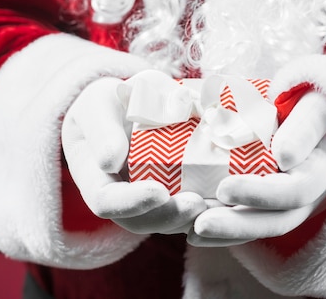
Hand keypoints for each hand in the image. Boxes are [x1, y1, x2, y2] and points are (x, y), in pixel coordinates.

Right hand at [62, 76, 206, 233]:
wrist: (126, 106)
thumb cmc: (108, 103)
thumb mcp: (98, 105)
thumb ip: (102, 129)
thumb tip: (111, 161)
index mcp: (93, 178)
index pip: (105, 201)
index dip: (131, 202)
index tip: (159, 191)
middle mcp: (119, 198)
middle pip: (139, 221)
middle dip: (169, 216)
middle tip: (197, 204)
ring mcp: (147, 201)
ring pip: (168, 222)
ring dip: (193, 219)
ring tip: (220, 205)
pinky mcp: (173, 196)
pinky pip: (189, 211)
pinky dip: (210, 210)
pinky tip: (232, 199)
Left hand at [188, 91, 325, 246]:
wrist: (308, 110)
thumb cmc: (311, 101)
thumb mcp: (316, 104)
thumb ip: (304, 126)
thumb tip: (283, 157)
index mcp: (321, 168)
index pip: (296, 189)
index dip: (261, 193)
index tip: (225, 188)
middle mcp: (308, 194)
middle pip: (277, 220)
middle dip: (237, 223)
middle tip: (201, 222)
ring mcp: (289, 203)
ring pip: (260, 227)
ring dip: (226, 233)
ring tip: (192, 231)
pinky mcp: (268, 205)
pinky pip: (247, 224)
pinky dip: (222, 233)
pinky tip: (192, 233)